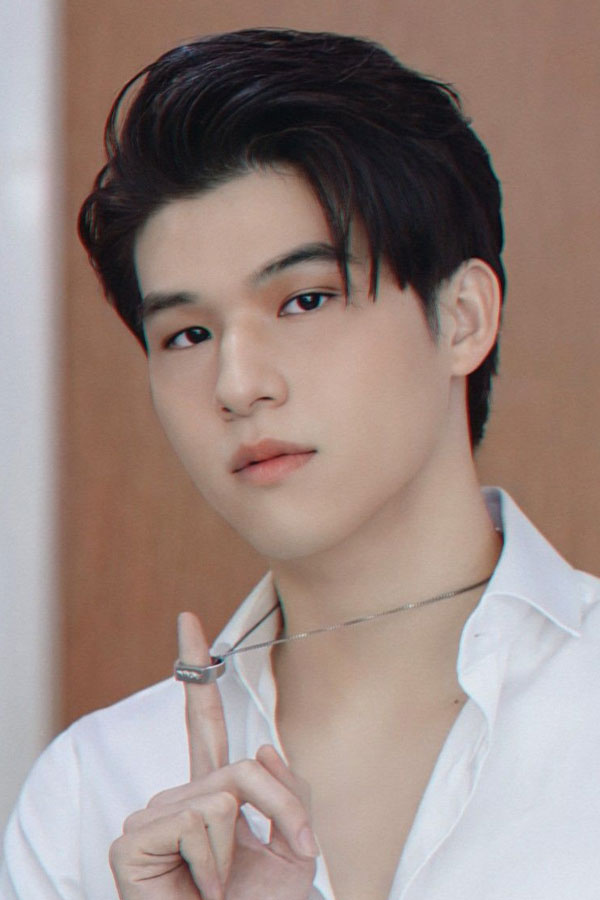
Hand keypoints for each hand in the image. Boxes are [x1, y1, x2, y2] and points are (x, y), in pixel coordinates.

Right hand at [109, 612, 317, 899]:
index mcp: (211, 792)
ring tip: (224, 885)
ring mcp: (151, 816)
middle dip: (284, 812)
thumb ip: (287, 789)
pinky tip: (201, 886)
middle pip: (242, 769)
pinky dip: (216, 862)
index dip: (196, 669)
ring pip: (225, 795)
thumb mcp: (296, 845)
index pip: (205, 723)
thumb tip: (260, 748)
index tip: (188, 620)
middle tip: (294, 853)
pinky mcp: (132, 841)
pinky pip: (201, 820)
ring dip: (245, 849)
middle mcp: (176, 796)